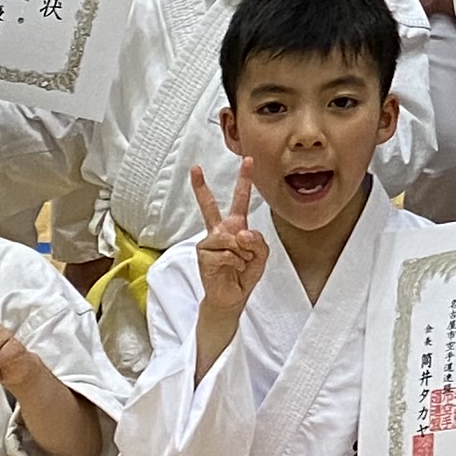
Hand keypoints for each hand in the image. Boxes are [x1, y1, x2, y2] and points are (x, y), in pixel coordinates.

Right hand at [187, 168, 268, 317]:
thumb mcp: (261, 255)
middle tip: (194, 168)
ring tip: (239, 264)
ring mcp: (209, 241)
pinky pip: (227, 253)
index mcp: (236, 225)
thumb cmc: (245, 273)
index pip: (240, 199)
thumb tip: (240, 233)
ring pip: (232, 238)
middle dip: (201, 187)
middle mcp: (220, 230)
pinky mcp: (203, 254)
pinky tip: (231, 269)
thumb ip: (257, 241)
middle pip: (209, 206)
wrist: (232, 296)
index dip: (245, 179)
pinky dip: (234, 263)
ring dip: (242, 254)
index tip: (247, 160)